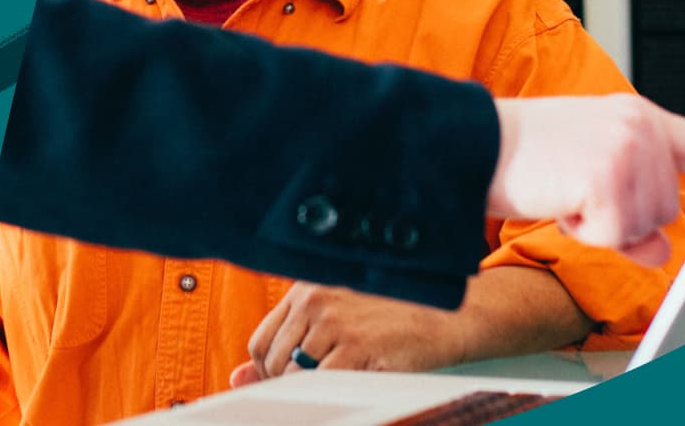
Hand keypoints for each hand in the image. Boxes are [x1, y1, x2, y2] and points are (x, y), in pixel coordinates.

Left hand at [230, 283, 460, 386]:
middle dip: (288, 385)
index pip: (261, 341)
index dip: (268, 372)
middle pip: (274, 362)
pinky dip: (331, 394)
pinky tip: (353, 387)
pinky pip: (324, 384)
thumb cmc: (389, 317)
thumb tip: (237, 378)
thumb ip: (286, 343)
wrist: (447, 315)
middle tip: (320, 388)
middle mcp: (315, 301)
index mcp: (305, 289)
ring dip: (312, 391)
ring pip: (296, 377)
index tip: (287, 383)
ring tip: (341, 384)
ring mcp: (336, 323)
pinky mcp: (359, 346)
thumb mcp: (334, 317)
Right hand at [490, 95, 684, 265]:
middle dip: (624, 217)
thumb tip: (661, 252)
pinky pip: (616, 235)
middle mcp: (639, 127)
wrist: (470, 142)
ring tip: (564, 191)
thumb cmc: (522, 154)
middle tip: (575, 193)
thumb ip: (634, 203)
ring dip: (602, 225)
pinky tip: (559, 199)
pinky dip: (584, 231)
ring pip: (645, 225)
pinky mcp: (608, 177)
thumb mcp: (585, 170)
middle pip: (666, 207)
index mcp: (634, 115)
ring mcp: (627, 150)